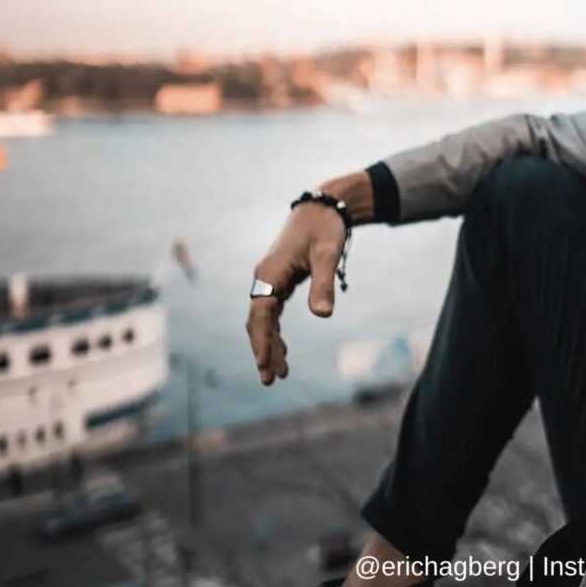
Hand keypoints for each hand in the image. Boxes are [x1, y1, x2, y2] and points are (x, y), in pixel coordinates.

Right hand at [245, 201, 346, 384]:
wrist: (324, 206)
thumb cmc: (325, 228)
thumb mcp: (327, 254)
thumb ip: (323, 284)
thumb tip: (323, 316)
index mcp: (270, 273)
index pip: (261, 314)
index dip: (263, 341)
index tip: (267, 365)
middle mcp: (265, 277)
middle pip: (258, 320)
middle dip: (263, 350)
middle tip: (271, 380)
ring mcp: (270, 278)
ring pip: (263, 318)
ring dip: (269, 344)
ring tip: (278, 373)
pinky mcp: (280, 279)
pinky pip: (272, 311)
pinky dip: (275, 331)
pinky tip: (282, 349)